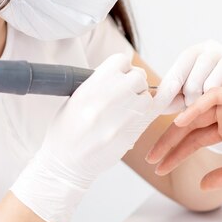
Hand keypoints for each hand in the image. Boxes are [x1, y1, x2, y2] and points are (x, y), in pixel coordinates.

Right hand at [10, 53, 174, 221]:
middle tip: (126, 94)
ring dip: (141, 98)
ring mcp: (123, 114)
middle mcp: (110, 95)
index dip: (121, 68)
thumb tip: (120, 73)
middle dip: (134, 83)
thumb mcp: (75, 97)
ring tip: (128, 109)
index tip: (118, 77)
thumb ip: (99, 83)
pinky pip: (155, 110)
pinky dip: (153, 108)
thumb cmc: (67, 130)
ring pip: (148, 94)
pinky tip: (143, 111)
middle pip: (137, 76)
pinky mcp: (133, 131)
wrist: (66, 161)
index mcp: (93, 84)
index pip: (121, 61)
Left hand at [146, 86, 221, 188]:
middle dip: (169, 143)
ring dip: (175, 127)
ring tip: (158, 145)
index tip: (160, 167)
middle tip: (151, 158)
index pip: (195, 141)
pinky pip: (212, 97)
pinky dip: (195, 107)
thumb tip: (202, 185)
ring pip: (196, 111)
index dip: (176, 154)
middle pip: (189, 127)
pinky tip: (180, 122)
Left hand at [158, 40, 221, 113]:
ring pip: (214, 83)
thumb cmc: (206, 92)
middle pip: (197, 75)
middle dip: (191, 95)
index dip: (171, 85)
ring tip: (209, 101)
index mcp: (197, 51)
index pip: (182, 65)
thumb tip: (155, 103)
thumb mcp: (184, 90)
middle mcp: (216, 49)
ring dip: (209, 98)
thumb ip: (170, 96)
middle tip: (192, 104)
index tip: (163, 101)